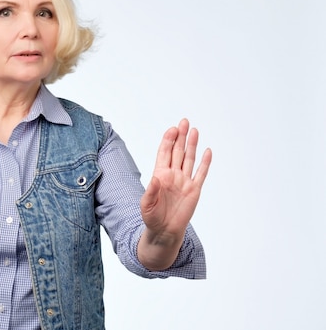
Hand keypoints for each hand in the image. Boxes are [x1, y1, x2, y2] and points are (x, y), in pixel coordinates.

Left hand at [137, 119, 211, 268]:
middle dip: (181, 136)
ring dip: (192, 145)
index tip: (172, 129)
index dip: (168, 140)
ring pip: (189, 159)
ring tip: (195, 130)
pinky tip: (207, 151)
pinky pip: (201, 174)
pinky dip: (205, 163)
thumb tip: (155, 178)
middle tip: (184, 122)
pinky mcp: (194, 190)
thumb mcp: (146, 205)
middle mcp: (173, 175)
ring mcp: (184, 181)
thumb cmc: (152, 217)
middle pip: (178, 151)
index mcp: (160, 175)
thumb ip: (150, 191)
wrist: (164, 231)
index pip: (164, 153)